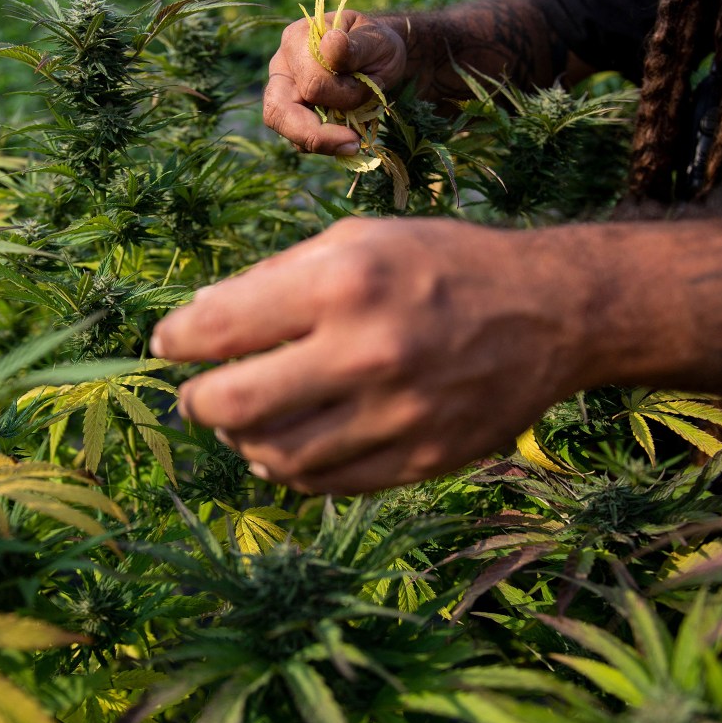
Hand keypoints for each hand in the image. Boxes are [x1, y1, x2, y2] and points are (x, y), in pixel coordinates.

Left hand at [150, 217, 605, 493]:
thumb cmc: (444, 264)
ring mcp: (397, 416)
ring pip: (275, 454)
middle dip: (197, 401)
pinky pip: (327, 483)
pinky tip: (289, 445)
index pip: (219, 327)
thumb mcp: (361, 239)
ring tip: (244, 420)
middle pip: (232, 403)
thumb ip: (277, 275)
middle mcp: (368, 353)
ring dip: (242, 439)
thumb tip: (199, 313)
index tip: (168, 345)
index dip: (177, 340)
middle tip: (196, 396)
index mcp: (344, 283)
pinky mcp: (422, 460)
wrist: (552, 312)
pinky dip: (293, 468)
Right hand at [263, 10, 407, 153]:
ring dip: (326, 141)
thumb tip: (331, 44)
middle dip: (318, 135)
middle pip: (277, 112)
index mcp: (297, 40)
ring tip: (355, 137)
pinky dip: (327, 144)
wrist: (380, 54)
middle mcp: (281, 67)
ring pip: (287, 132)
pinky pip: (300, 142)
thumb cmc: (377, 43)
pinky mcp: (293, 115)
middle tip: (354, 143)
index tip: (375, 86)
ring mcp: (283, 93)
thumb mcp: (376, 39)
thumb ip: (355, 46)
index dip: (344, 95)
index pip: (311, 84)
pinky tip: (348, 135)